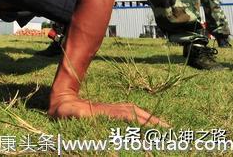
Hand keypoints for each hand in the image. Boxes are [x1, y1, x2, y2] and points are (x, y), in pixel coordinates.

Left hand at [49, 95, 168, 126]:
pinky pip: (130, 113)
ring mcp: (112, 109)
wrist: (61, 101)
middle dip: (153, 121)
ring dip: (150, 119)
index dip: (141, 122)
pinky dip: (142, 117)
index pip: (128, 116)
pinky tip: (150, 123)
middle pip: (136, 113)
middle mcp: (111, 108)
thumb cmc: (65, 112)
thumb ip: (78, 114)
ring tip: (166, 128)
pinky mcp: (111, 111)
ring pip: (135, 112)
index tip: (155, 129)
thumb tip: (83, 114)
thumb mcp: (71, 114)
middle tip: (170, 131)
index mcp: (105, 111)